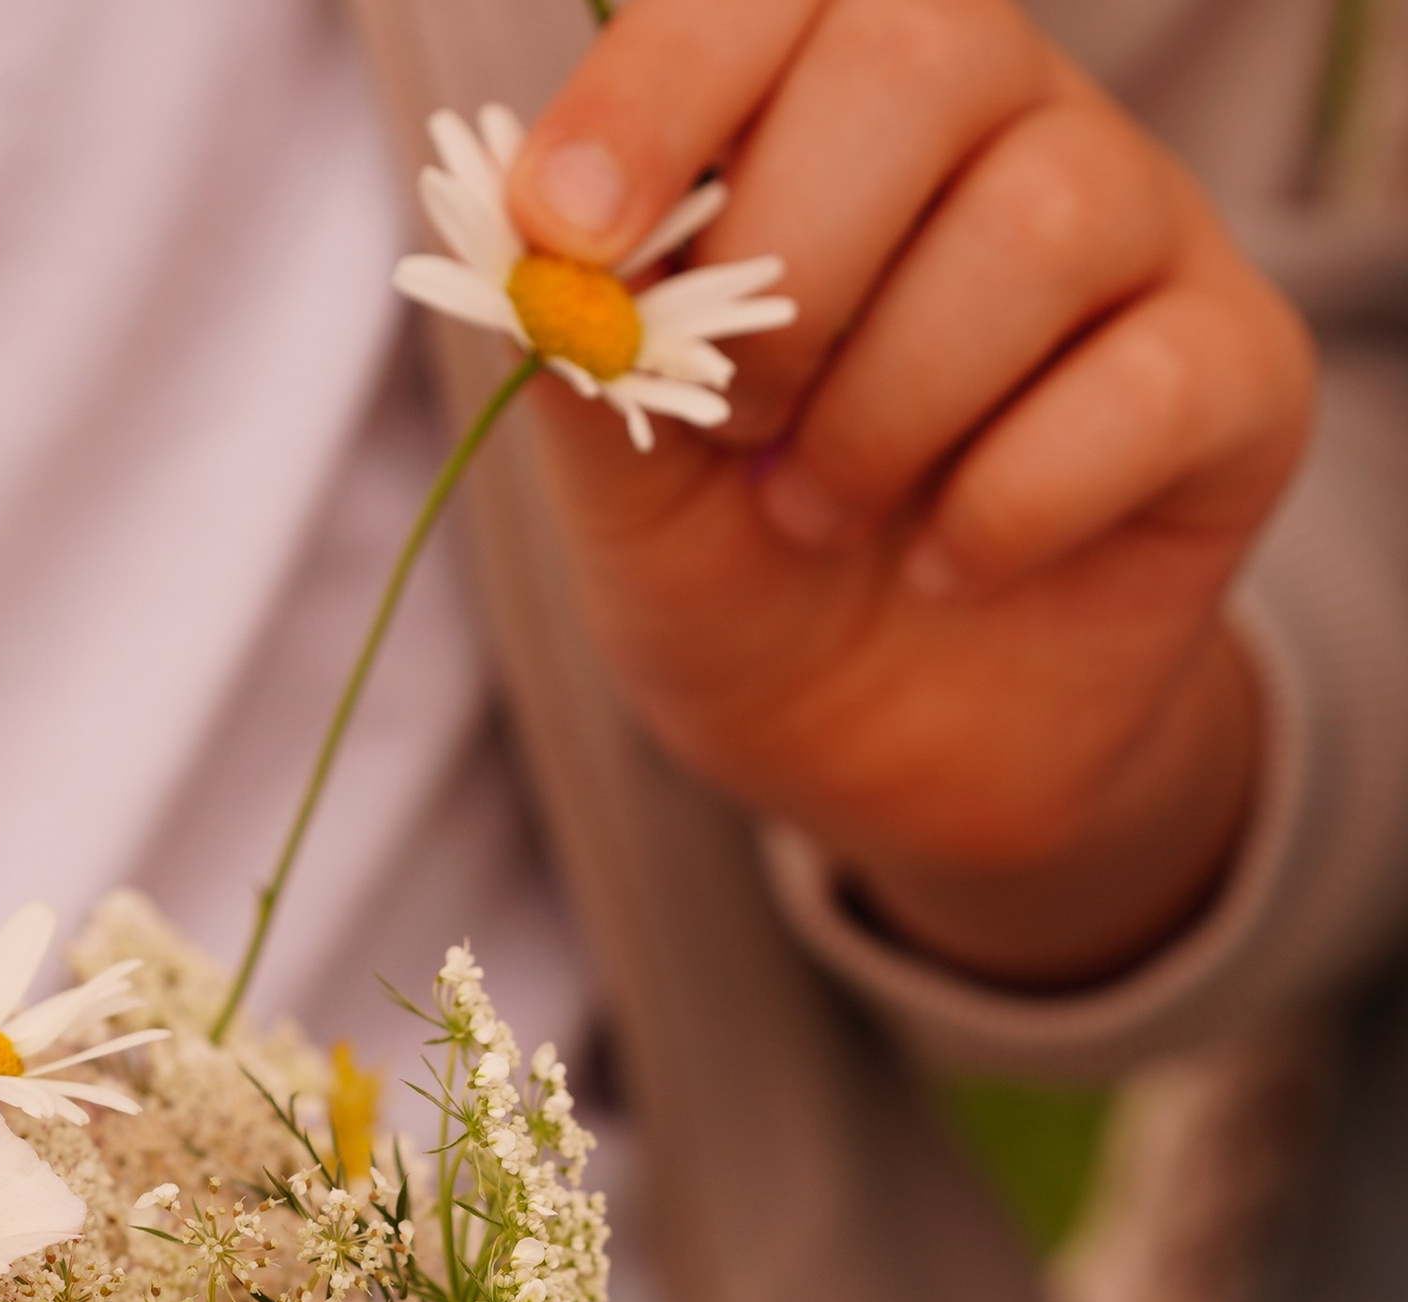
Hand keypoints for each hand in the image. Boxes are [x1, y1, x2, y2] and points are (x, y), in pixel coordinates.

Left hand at [505, 0, 1313, 983]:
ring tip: (820, 515)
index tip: (565, 224)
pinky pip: (1143, 387)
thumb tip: (543, 254)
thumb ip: (584, 355)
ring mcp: (1134, 229)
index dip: (659, 85)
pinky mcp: (1234, 366)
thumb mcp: (620, 487)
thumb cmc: (738, 578)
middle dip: (791, 266)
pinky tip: (947, 566)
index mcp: (820, 102)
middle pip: (926, 49)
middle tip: (741, 419)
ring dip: (885, 415)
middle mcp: (997, 120)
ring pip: (1038, 225)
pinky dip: (1006, 509)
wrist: (863, 754)